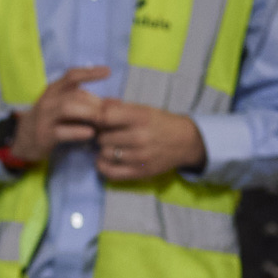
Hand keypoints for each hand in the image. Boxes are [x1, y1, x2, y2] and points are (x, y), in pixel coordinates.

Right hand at [10, 65, 121, 163]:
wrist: (23, 140)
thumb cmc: (51, 121)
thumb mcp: (65, 108)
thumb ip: (88, 104)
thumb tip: (116, 102)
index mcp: (54, 90)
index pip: (71, 75)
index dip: (90, 72)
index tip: (108, 72)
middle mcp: (48, 101)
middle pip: (75, 94)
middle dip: (95, 102)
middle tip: (111, 112)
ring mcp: (45, 118)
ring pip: (67, 108)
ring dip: (88, 113)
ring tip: (101, 121)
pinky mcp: (44, 135)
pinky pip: (62, 131)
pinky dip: (78, 131)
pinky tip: (90, 133)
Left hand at [83, 99, 205, 184]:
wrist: (185, 142)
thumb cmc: (160, 122)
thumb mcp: (142, 109)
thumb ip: (117, 107)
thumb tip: (93, 105)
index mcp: (140, 117)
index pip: (105, 117)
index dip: (97, 119)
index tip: (98, 120)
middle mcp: (140, 137)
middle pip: (102, 138)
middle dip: (100, 135)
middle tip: (105, 135)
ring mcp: (140, 156)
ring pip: (105, 154)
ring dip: (103, 150)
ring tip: (109, 146)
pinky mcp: (140, 172)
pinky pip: (111, 172)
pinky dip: (103, 166)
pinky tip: (105, 160)